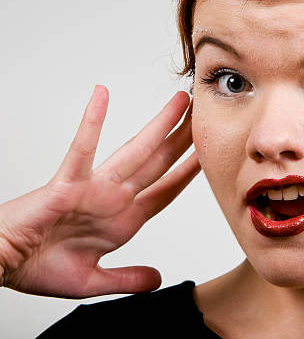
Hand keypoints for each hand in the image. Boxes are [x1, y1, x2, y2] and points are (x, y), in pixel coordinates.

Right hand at [0, 86, 199, 297]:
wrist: (2, 264)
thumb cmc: (39, 268)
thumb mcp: (94, 281)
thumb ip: (128, 279)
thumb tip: (157, 279)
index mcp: (125, 219)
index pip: (167, 190)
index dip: (190, 173)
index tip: (210, 156)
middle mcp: (115, 198)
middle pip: (160, 163)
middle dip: (185, 140)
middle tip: (205, 115)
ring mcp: (94, 188)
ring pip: (136, 150)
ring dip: (160, 125)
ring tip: (181, 101)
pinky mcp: (67, 183)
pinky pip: (82, 148)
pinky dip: (92, 123)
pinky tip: (102, 96)